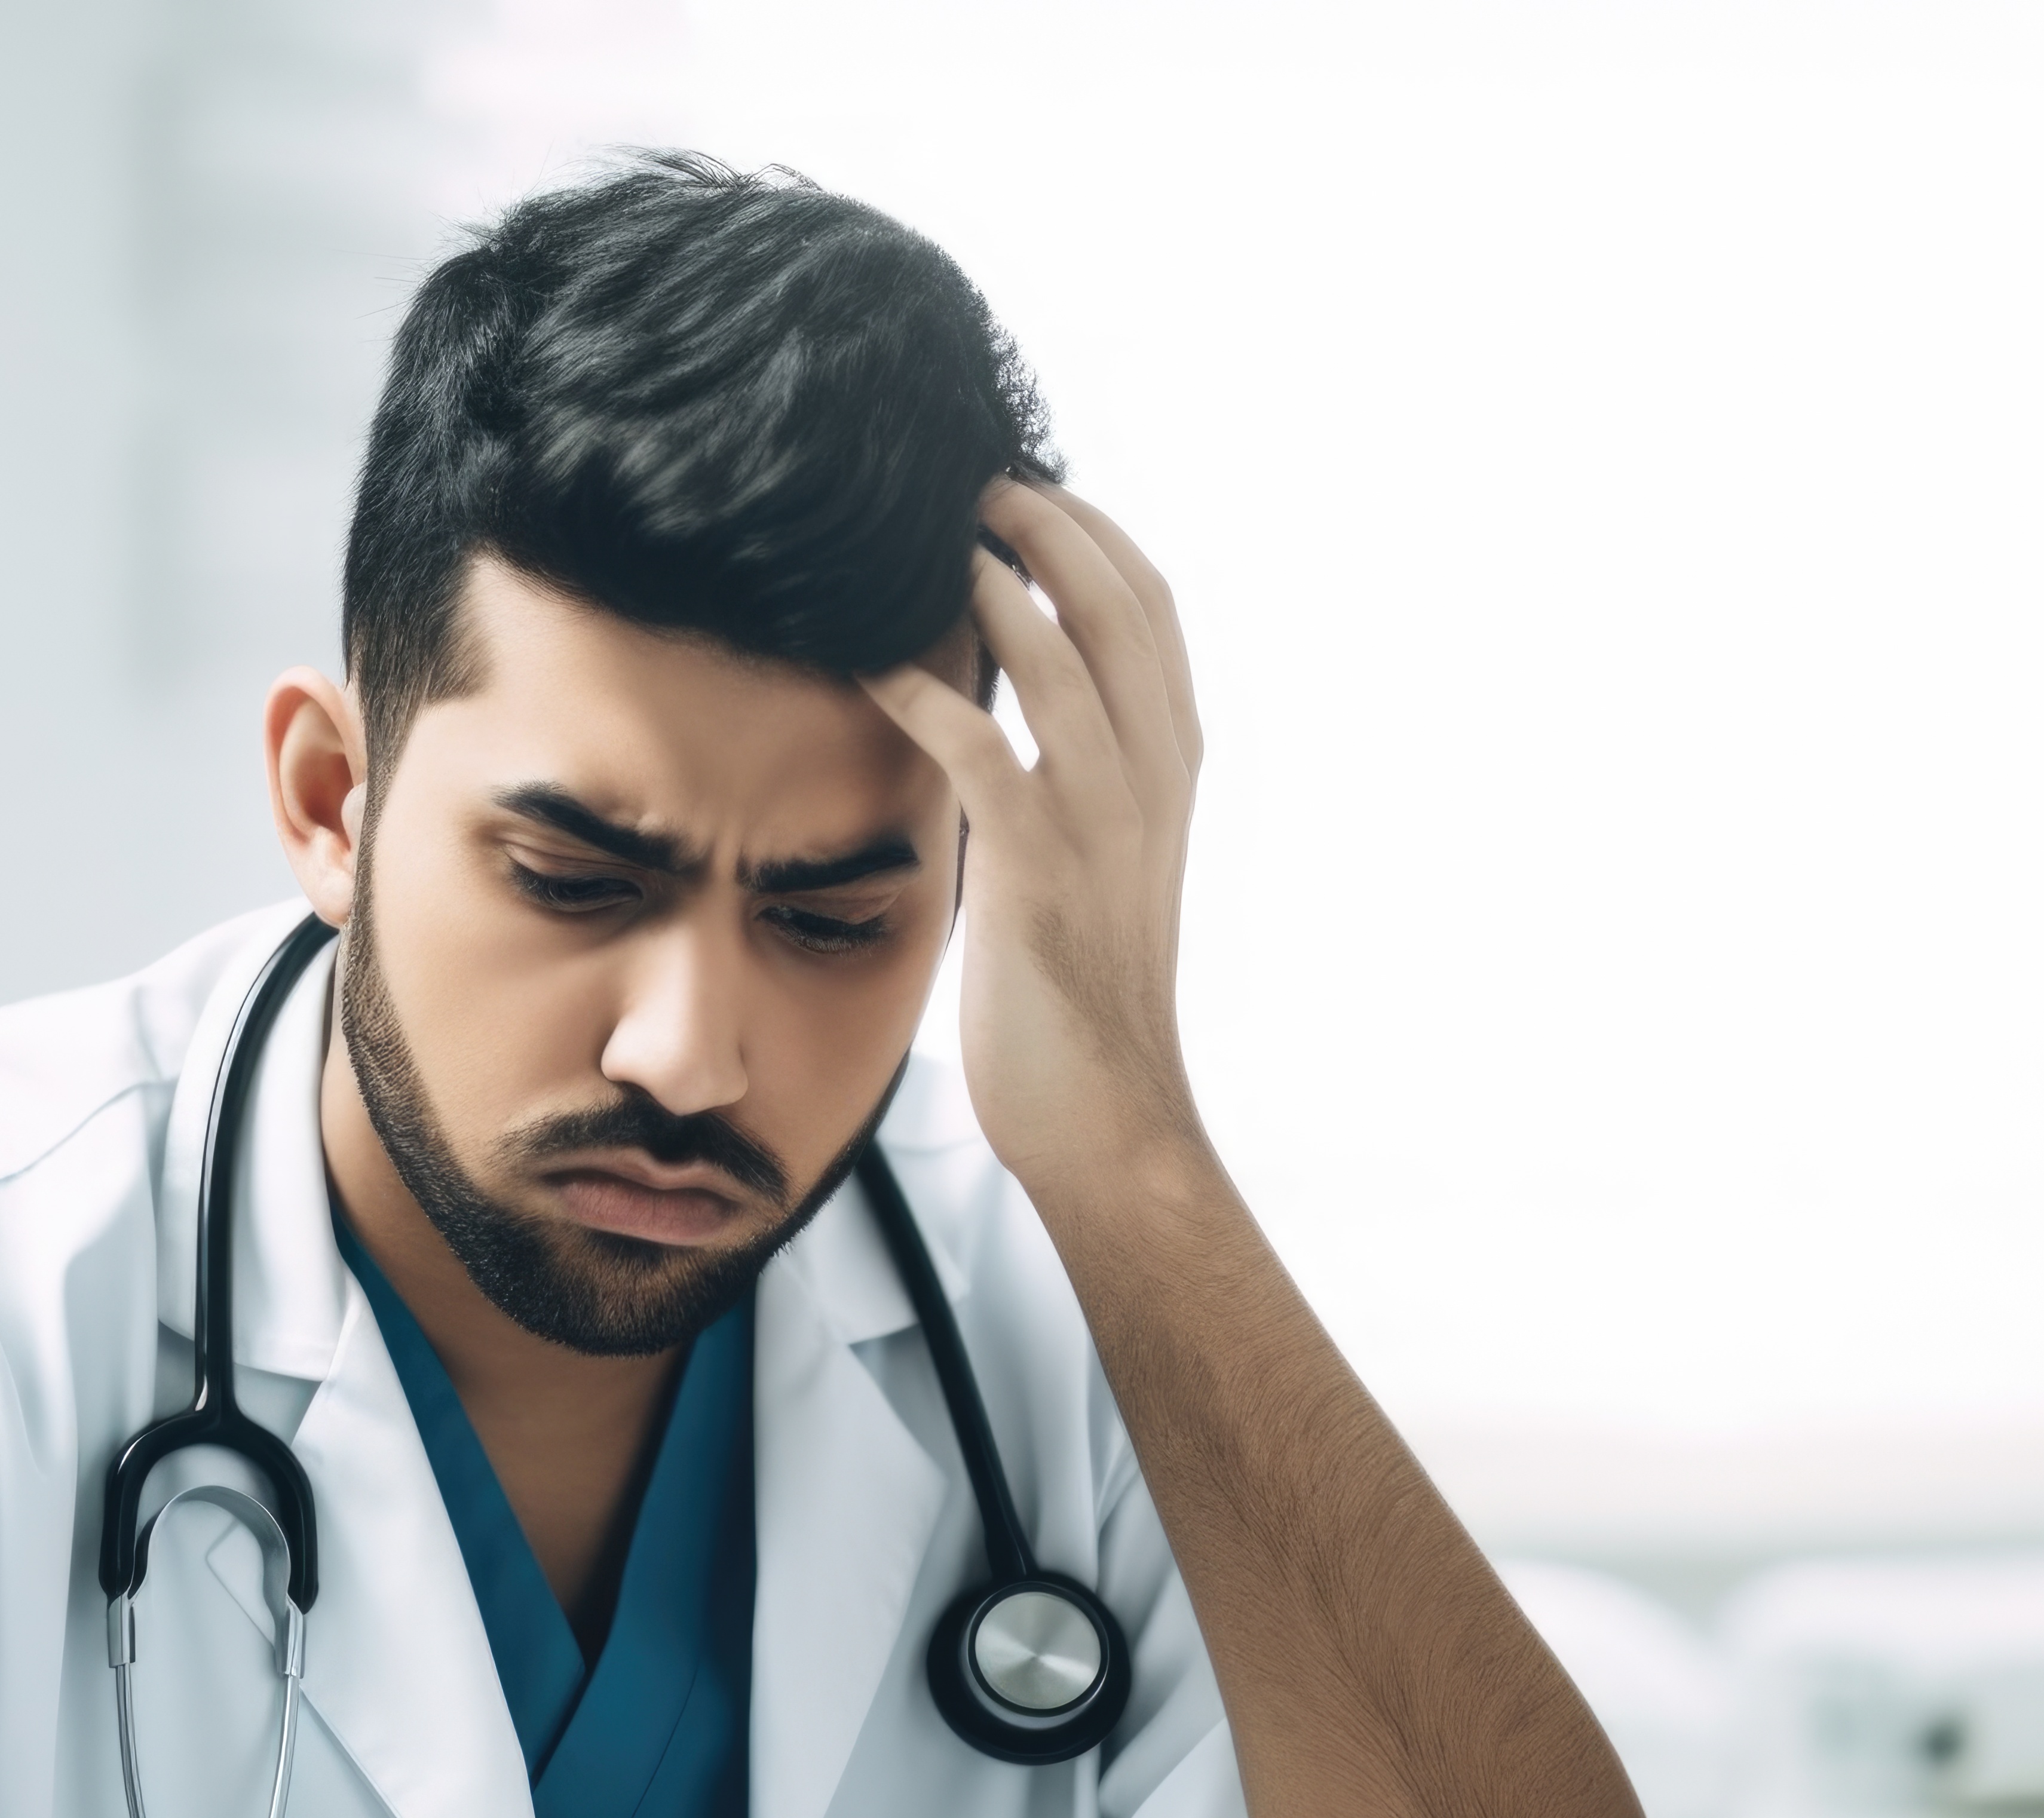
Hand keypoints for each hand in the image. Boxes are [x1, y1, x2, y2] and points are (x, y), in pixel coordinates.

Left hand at [863, 481, 1203, 1192]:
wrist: (1109, 1112)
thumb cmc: (1082, 995)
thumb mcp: (1098, 861)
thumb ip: (1074, 775)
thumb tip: (1010, 703)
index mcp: (1175, 768)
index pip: (1152, 609)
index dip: (1092, 532)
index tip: (1031, 486)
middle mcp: (1154, 777)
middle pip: (1114, 603)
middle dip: (1044, 524)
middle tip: (970, 480)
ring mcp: (1104, 820)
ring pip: (1058, 655)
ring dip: (987, 581)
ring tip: (925, 538)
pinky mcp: (1038, 869)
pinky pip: (980, 747)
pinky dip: (923, 691)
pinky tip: (868, 663)